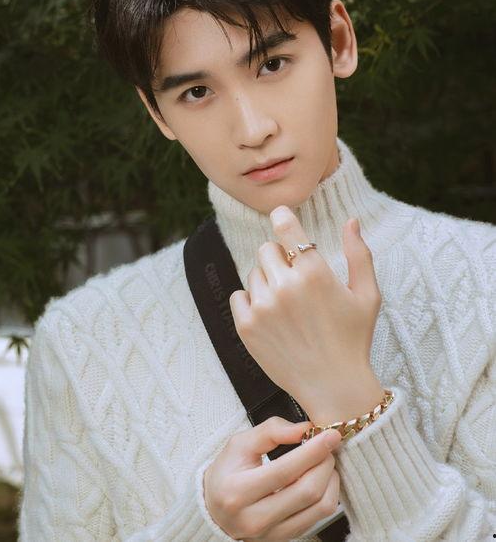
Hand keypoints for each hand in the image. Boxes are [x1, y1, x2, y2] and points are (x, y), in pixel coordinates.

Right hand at [203, 416, 341, 541]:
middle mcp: (254, 519)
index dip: (313, 451)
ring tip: (324, 461)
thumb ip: (271, 431)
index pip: (285, 470)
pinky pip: (318, 519)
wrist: (214, 510)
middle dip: (324, 463)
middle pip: (307, 491)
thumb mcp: (240, 444)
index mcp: (238, 491)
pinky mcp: (284, 540)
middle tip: (327, 445)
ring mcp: (271, 535)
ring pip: (319, 508)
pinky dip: (327, 494)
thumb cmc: (228, 473)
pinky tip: (321, 479)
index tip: (330, 435)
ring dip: (330, 480)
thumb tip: (304, 428)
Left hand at [229, 207, 383, 421]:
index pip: (286, 227)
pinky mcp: (246, 327)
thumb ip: (359, 254)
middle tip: (295, 279)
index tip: (281, 216)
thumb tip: (351, 221)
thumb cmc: (354, 339)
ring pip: (254, 274)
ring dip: (267, 282)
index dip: (282, 218)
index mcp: (314, 273)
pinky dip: (250, 301)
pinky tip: (271, 316)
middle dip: (280, 258)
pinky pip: (238, 296)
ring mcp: (263, 307)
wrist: (334, 387)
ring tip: (287, 305)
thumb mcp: (367, 295)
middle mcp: (285, 286)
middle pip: (267, 249)